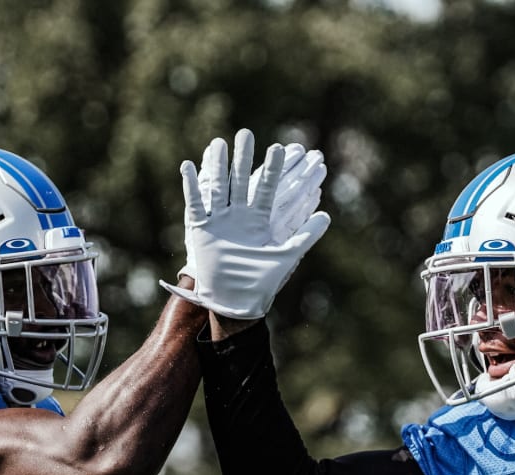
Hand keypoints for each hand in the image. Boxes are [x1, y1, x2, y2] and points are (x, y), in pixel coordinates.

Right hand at [165, 128, 330, 318]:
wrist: (235, 300)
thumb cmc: (261, 282)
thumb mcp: (287, 256)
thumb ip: (305, 235)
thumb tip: (327, 215)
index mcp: (259, 220)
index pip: (266, 188)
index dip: (272, 169)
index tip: (279, 147)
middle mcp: (239, 216)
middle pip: (241, 180)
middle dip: (243, 158)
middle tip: (245, 134)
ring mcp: (219, 220)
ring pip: (218, 186)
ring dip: (217, 166)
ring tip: (218, 143)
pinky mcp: (201, 229)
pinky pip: (195, 203)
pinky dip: (191, 186)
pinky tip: (188, 165)